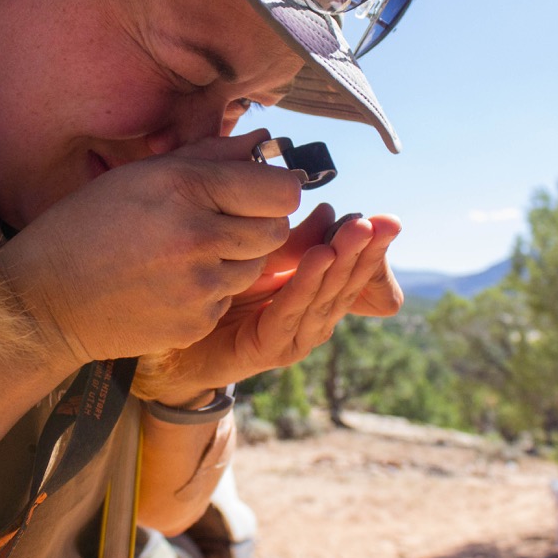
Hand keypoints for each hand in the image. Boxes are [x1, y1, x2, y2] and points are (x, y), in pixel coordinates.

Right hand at [0, 130, 302, 367]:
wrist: (44, 301)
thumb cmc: (87, 226)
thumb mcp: (140, 175)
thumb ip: (208, 155)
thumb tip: (262, 141)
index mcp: (184, 188)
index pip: (281, 190)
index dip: (275, 190)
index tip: (258, 192)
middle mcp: (198, 237)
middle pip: (277, 230)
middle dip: (260, 224)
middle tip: (224, 222)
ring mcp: (199, 286)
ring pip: (256, 268)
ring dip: (236, 259)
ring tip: (188, 253)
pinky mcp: (195, 323)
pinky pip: (227, 300)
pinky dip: (210, 292)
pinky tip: (170, 284)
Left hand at [136, 204, 402, 404]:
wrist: (170, 341)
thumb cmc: (213, 291)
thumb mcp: (256, 253)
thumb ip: (292, 237)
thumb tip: (326, 208)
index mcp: (309, 293)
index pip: (349, 270)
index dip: (370, 247)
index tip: (386, 220)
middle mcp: (307, 316)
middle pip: (343, 283)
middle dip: (363, 251)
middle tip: (379, 222)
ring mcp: (290, 335)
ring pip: (324, 298)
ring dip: (342, 263)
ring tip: (354, 233)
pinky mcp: (266, 348)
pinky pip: (290, 314)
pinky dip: (306, 285)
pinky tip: (319, 257)